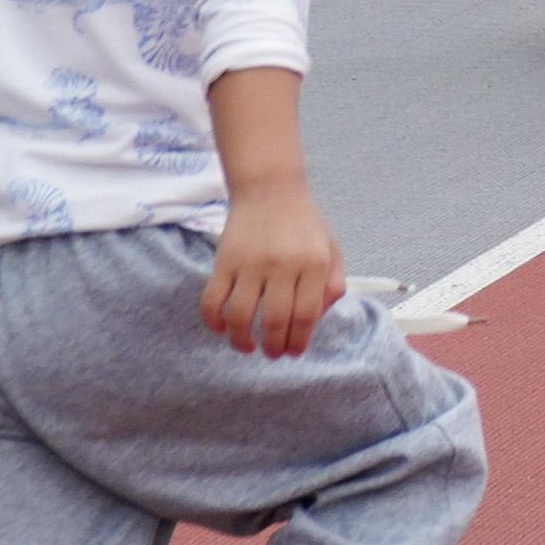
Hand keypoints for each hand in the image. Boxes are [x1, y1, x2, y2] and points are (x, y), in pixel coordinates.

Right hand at [201, 182, 343, 358]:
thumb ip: (332, 283)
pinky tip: (221, 329)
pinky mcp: (223, 262)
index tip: (294, 353)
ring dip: (241, 340)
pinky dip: (213, 321)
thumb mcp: (330, 248)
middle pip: (275, 320)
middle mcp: (283, 264)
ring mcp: (250, 264)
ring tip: (247, 347)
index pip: (306, 314)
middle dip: (274, 346)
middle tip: (273, 354)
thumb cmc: (303, 223)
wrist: (270, 190)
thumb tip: (320, 317)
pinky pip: (212, 301)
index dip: (300, 340)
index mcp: (313, 263)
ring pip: (240, 316)